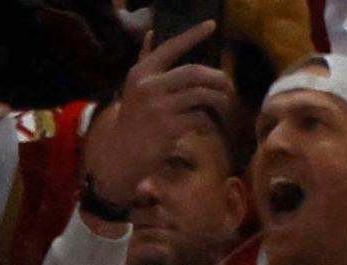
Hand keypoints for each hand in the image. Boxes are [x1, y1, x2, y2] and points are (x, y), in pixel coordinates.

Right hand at [81, 19, 234, 214]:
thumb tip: (150, 34)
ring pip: (202, 95)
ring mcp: (157, 109)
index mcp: (141, 75)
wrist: (118, 156)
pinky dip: (208, 124)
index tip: (212, 26)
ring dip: (220, 100)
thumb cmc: (133, 118)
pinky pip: (200, 118)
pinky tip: (206, 129)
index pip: (170, 48)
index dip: (192, 35)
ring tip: (224, 107)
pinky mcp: (168, 129)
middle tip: (228, 86)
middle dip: (218, 77)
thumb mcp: (135, 88)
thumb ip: (145, 61)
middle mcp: (148, 88)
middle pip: (194, 72)